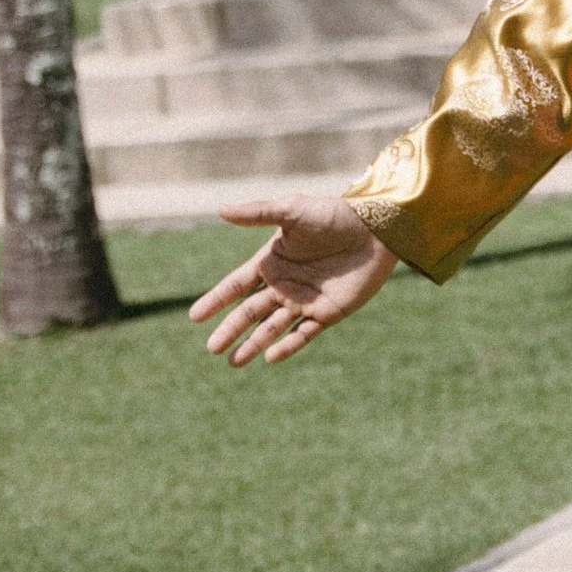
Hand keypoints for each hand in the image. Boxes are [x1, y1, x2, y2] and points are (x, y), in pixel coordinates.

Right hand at [191, 194, 400, 366]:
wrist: (376, 229)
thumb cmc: (333, 215)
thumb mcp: (293, 211)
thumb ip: (259, 213)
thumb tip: (220, 209)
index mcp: (271, 262)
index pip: (236, 286)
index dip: (216, 300)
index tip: (195, 317)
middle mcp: (284, 284)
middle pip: (249, 312)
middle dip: (230, 330)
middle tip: (212, 348)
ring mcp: (304, 301)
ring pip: (271, 328)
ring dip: (253, 344)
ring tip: (233, 362)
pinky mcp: (327, 312)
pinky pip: (303, 334)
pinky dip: (287, 346)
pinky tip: (271, 357)